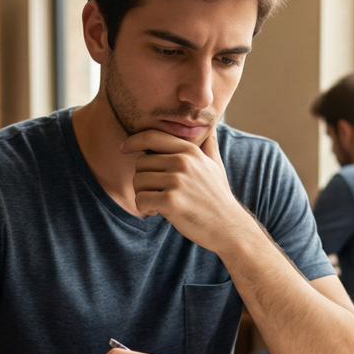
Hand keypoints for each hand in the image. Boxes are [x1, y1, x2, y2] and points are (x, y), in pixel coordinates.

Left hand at [120, 128, 253, 252]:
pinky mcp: (172, 201)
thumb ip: (208, 145)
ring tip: (157, 203)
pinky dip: (144, 208)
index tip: (124, 148)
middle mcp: (183, 162)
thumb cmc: (218, 198)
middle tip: (155, 192)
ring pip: (138, 181)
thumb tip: (209, 127)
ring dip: (142, 195)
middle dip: (142, 179)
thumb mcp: (216, 166)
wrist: (228, 227)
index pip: (153, 136)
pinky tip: (157, 212)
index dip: (134, 141)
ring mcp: (177, 181)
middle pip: (141, 163)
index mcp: (190, 151)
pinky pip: (141, 199)